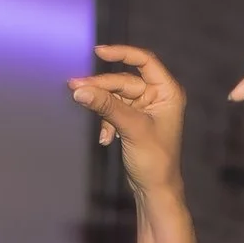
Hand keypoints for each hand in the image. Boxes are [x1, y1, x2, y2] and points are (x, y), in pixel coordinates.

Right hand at [68, 45, 187, 194]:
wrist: (154, 190)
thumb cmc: (155, 161)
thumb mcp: (131, 128)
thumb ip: (107, 106)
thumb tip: (80, 90)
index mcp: (167, 92)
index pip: (144, 61)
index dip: (122, 53)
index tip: (98, 52)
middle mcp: (158, 96)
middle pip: (123, 80)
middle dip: (101, 87)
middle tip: (75, 88)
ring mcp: (145, 108)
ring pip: (115, 95)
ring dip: (101, 106)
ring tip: (85, 111)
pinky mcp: (133, 120)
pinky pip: (113, 110)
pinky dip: (106, 120)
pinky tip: (105, 138)